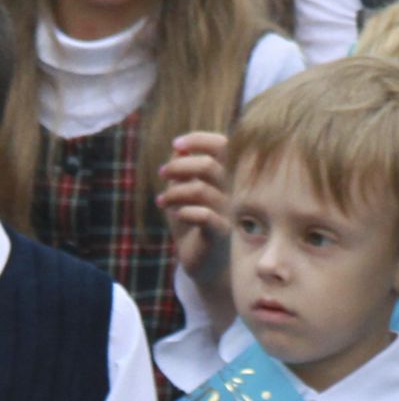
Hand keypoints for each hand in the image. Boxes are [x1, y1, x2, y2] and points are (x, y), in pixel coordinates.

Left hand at [155, 132, 232, 298]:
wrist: (203, 260)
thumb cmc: (193, 221)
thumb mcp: (184, 189)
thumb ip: (183, 166)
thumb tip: (179, 147)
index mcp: (228, 176)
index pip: (223, 145)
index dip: (199, 140)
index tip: (176, 145)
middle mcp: (234, 191)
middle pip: (209, 165)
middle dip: (179, 166)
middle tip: (163, 174)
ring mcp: (230, 212)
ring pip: (201, 190)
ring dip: (174, 192)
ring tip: (162, 201)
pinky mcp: (221, 232)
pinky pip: (204, 215)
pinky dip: (185, 211)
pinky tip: (176, 214)